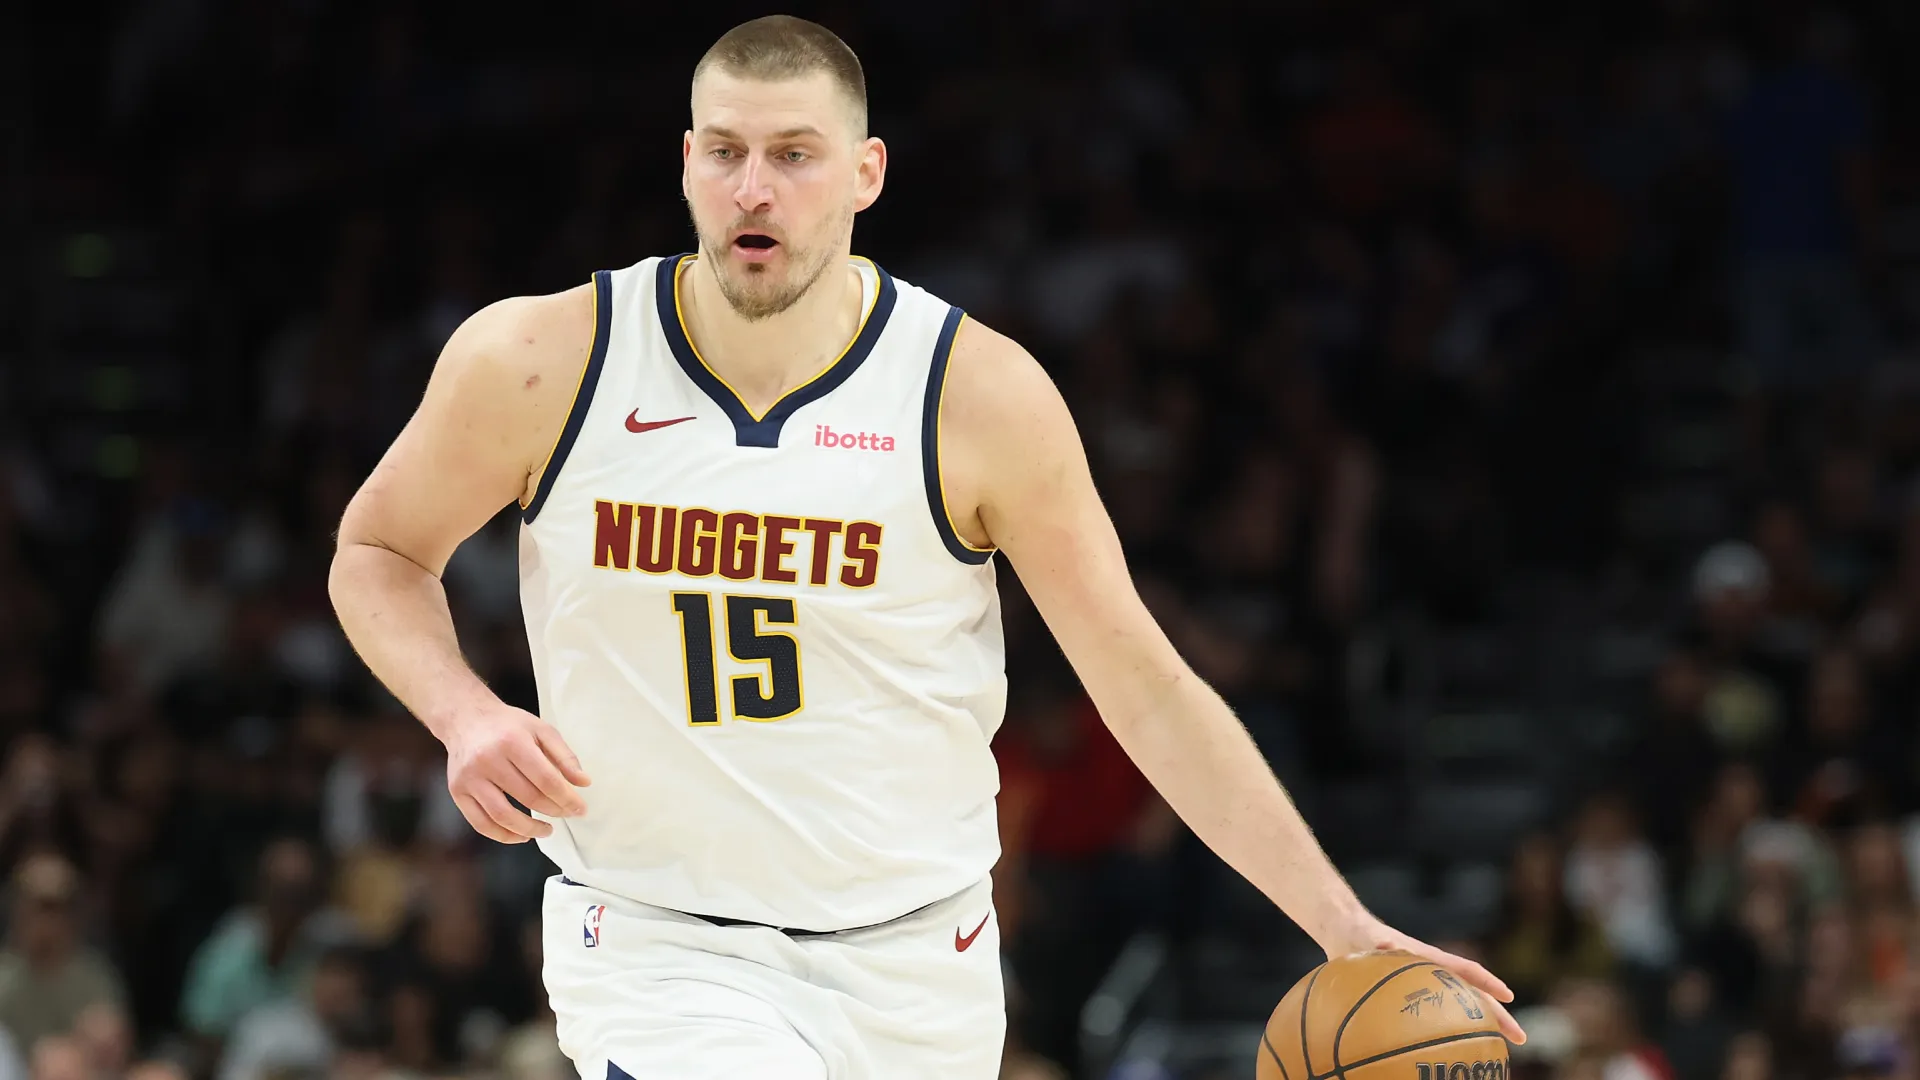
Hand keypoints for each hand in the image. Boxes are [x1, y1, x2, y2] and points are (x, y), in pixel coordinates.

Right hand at [442, 702, 591, 843]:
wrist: (466, 719)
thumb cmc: (508, 726)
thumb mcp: (541, 730)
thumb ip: (564, 756)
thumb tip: (584, 783)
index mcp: (513, 742)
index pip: (546, 779)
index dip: (566, 798)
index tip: (580, 809)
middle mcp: (488, 760)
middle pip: (528, 797)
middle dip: (553, 811)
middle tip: (566, 815)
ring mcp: (470, 778)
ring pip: (502, 816)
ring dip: (529, 830)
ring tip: (546, 830)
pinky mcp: (457, 791)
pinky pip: (481, 823)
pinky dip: (503, 835)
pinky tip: (520, 835)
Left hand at [1322, 916, 1525, 1044]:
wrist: (1344, 932)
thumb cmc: (1358, 934)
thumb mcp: (1369, 938)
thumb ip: (1378, 942)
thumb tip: (1384, 944)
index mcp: (1429, 959)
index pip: (1466, 971)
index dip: (1488, 983)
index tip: (1509, 997)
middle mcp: (1433, 973)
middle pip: (1474, 996)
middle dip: (1498, 1016)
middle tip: (1520, 1039)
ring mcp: (1425, 985)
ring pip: (1461, 1009)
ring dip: (1480, 1026)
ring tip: (1497, 1050)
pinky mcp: (1412, 996)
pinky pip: (1438, 1016)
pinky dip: (1452, 1030)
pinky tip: (1451, 1051)